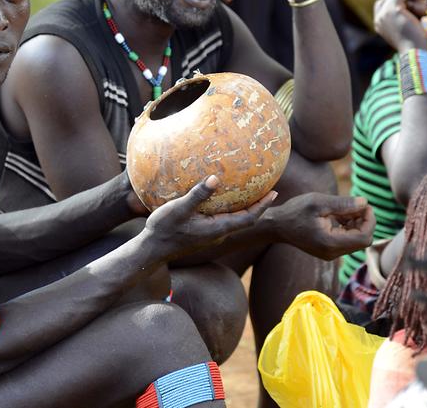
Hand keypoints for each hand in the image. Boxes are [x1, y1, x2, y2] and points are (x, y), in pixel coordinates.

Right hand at [145, 176, 275, 258]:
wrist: (152, 249)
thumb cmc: (165, 230)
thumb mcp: (179, 209)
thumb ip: (197, 195)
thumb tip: (215, 178)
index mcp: (218, 229)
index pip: (248, 218)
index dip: (263, 206)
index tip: (274, 192)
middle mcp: (218, 233)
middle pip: (245, 219)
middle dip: (258, 205)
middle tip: (267, 188)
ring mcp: (210, 234)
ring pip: (233, 219)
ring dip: (244, 206)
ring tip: (249, 190)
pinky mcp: (202, 233)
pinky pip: (221, 218)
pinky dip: (228, 207)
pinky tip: (220, 196)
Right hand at [264, 193, 373, 260]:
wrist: (277, 225)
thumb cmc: (295, 211)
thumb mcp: (318, 202)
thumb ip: (343, 204)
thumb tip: (365, 203)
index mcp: (330, 242)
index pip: (364, 237)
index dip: (370, 220)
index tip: (364, 205)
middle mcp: (333, 253)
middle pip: (363, 240)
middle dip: (364, 221)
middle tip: (356, 205)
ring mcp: (331, 254)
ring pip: (357, 241)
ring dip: (357, 223)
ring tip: (345, 209)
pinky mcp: (329, 251)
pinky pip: (348, 241)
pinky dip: (349, 227)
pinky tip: (340, 216)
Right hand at [373, 0, 426, 51]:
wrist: (415, 52)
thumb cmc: (415, 44)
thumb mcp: (407, 31)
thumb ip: (404, 20)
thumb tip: (415, 5)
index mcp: (379, 26)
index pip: (380, 6)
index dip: (394, 2)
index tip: (410, 4)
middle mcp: (378, 20)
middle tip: (415, 0)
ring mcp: (384, 14)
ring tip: (422, 7)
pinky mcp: (393, 10)